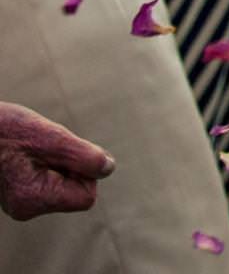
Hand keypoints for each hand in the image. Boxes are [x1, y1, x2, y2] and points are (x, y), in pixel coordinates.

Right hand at [0, 102, 113, 220]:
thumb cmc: (5, 130)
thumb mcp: (51, 137)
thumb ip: (83, 156)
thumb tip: (108, 169)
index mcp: (34, 200)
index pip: (86, 196)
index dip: (86, 172)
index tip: (63, 152)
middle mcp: (25, 208)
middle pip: (75, 189)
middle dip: (70, 165)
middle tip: (43, 147)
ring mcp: (20, 201)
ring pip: (62, 182)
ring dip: (57, 161)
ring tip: (31, 147)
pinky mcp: (18, 191)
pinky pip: (48, 177)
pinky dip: (46, 161)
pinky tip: (26, 151)